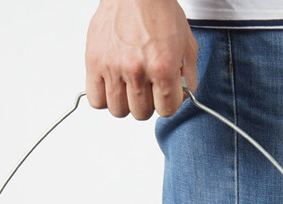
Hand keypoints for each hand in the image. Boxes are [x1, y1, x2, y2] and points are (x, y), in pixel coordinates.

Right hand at [85, 0, 197, 118]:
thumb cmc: (159, 11)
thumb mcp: (186, 43)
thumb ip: (189, 74)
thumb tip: (184, 96)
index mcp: (162, 66)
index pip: (166, 110)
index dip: (168, 103)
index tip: (165, 95)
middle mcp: (136, 69)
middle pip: (141, 113)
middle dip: (147, 103)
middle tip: (146, 87)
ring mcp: (113, 67)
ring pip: (118, 110)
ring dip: (125, 102)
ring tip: (128, 86)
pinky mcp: (94, 62)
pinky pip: (96, 100)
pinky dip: (104, 97)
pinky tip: (112, 85)